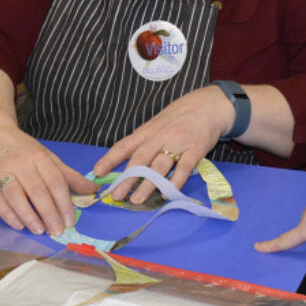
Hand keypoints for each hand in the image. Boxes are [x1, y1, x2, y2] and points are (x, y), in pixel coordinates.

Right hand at [0, 123, 96, 235]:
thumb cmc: (22, 149)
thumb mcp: (46, 156)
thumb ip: (68, 175)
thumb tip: (92, 189)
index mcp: (39, 157)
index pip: (55, 182)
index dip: (64, 203)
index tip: (70, 221)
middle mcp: (20, 164)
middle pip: (37, 191)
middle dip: (49, 213)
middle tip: (58, 231)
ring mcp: (2, 173)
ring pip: (16, 196)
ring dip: (29, 216)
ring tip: (40, 230)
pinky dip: (9, 215)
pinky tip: (20, 225)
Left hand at [91, 85, 234, 204]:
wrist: (209, 105)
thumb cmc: (179, 117)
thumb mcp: (157, 125)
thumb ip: (143, 142)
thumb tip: (124, 163)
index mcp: (147, 131)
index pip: (124, 145)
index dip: (109, 159)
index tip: (97, 173)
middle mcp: (159, 137)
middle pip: (140, 159)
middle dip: (126, 178)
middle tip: (116, 195)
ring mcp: (178, 143)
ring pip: (159, 166)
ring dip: (147, 184)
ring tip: (137, 199)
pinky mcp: (196, 149)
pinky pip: (185, 167)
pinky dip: (176, 181)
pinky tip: (168, 193)